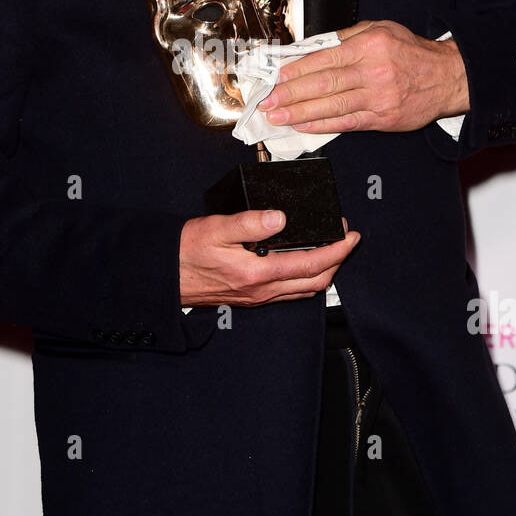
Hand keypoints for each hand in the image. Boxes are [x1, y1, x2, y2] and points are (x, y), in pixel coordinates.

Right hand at [179, 210, 359, 306]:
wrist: (165, 276)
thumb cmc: (186, 252)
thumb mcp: (216, 228)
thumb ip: (249, 223)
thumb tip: (279, 218)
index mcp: (257, 273)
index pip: (311, 264)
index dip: (337, 250)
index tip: (350, 235)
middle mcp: (262, 290)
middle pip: (315, 282)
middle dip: (338, 261)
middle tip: (346, 240)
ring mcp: (257, 297)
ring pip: (303, 290)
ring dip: (324, 272)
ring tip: (331, 250)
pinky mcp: (251, 297)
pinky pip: (288, 293)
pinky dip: (305, 279)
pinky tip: (303, 264)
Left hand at [257, 20, 469, 132]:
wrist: (448, 77)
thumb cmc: (412, 52)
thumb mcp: (382, 30)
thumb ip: (346, 37)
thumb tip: (311, 48)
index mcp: (370, 46)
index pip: (325, 58)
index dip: (297, 69)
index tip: (276, 76)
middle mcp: (373, 71)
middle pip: (324, 84)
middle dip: (291, 93)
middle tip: (268, 100)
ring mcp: (378, 97)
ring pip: (332, 106)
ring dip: (300, 112)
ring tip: (278, 116)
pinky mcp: (383, 118)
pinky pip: (347, 122)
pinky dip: (322, 125)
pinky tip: (304, 125)